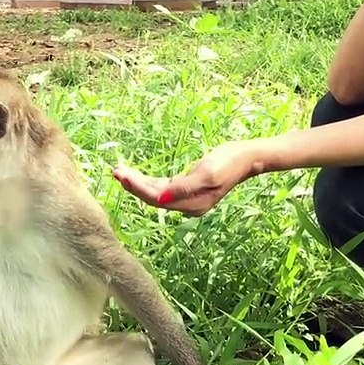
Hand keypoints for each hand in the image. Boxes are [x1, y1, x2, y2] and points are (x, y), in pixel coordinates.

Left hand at [112, 140, 264, 216]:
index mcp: (192, 204)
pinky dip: (148, 182)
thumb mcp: (207, 173)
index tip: (122, 174)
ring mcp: (188, 199)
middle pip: (153, 198)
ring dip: (137, 183)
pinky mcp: (188, 189)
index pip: (157, 199)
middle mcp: (188, 206)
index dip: (137, 187)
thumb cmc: (229, 162)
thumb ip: (183, 187)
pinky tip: (135, 176)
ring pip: (156, 193)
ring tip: (120, 171)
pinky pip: (162, 188)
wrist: (247, 158)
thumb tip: (160, 198)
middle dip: (133, 185)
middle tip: (115, 170)